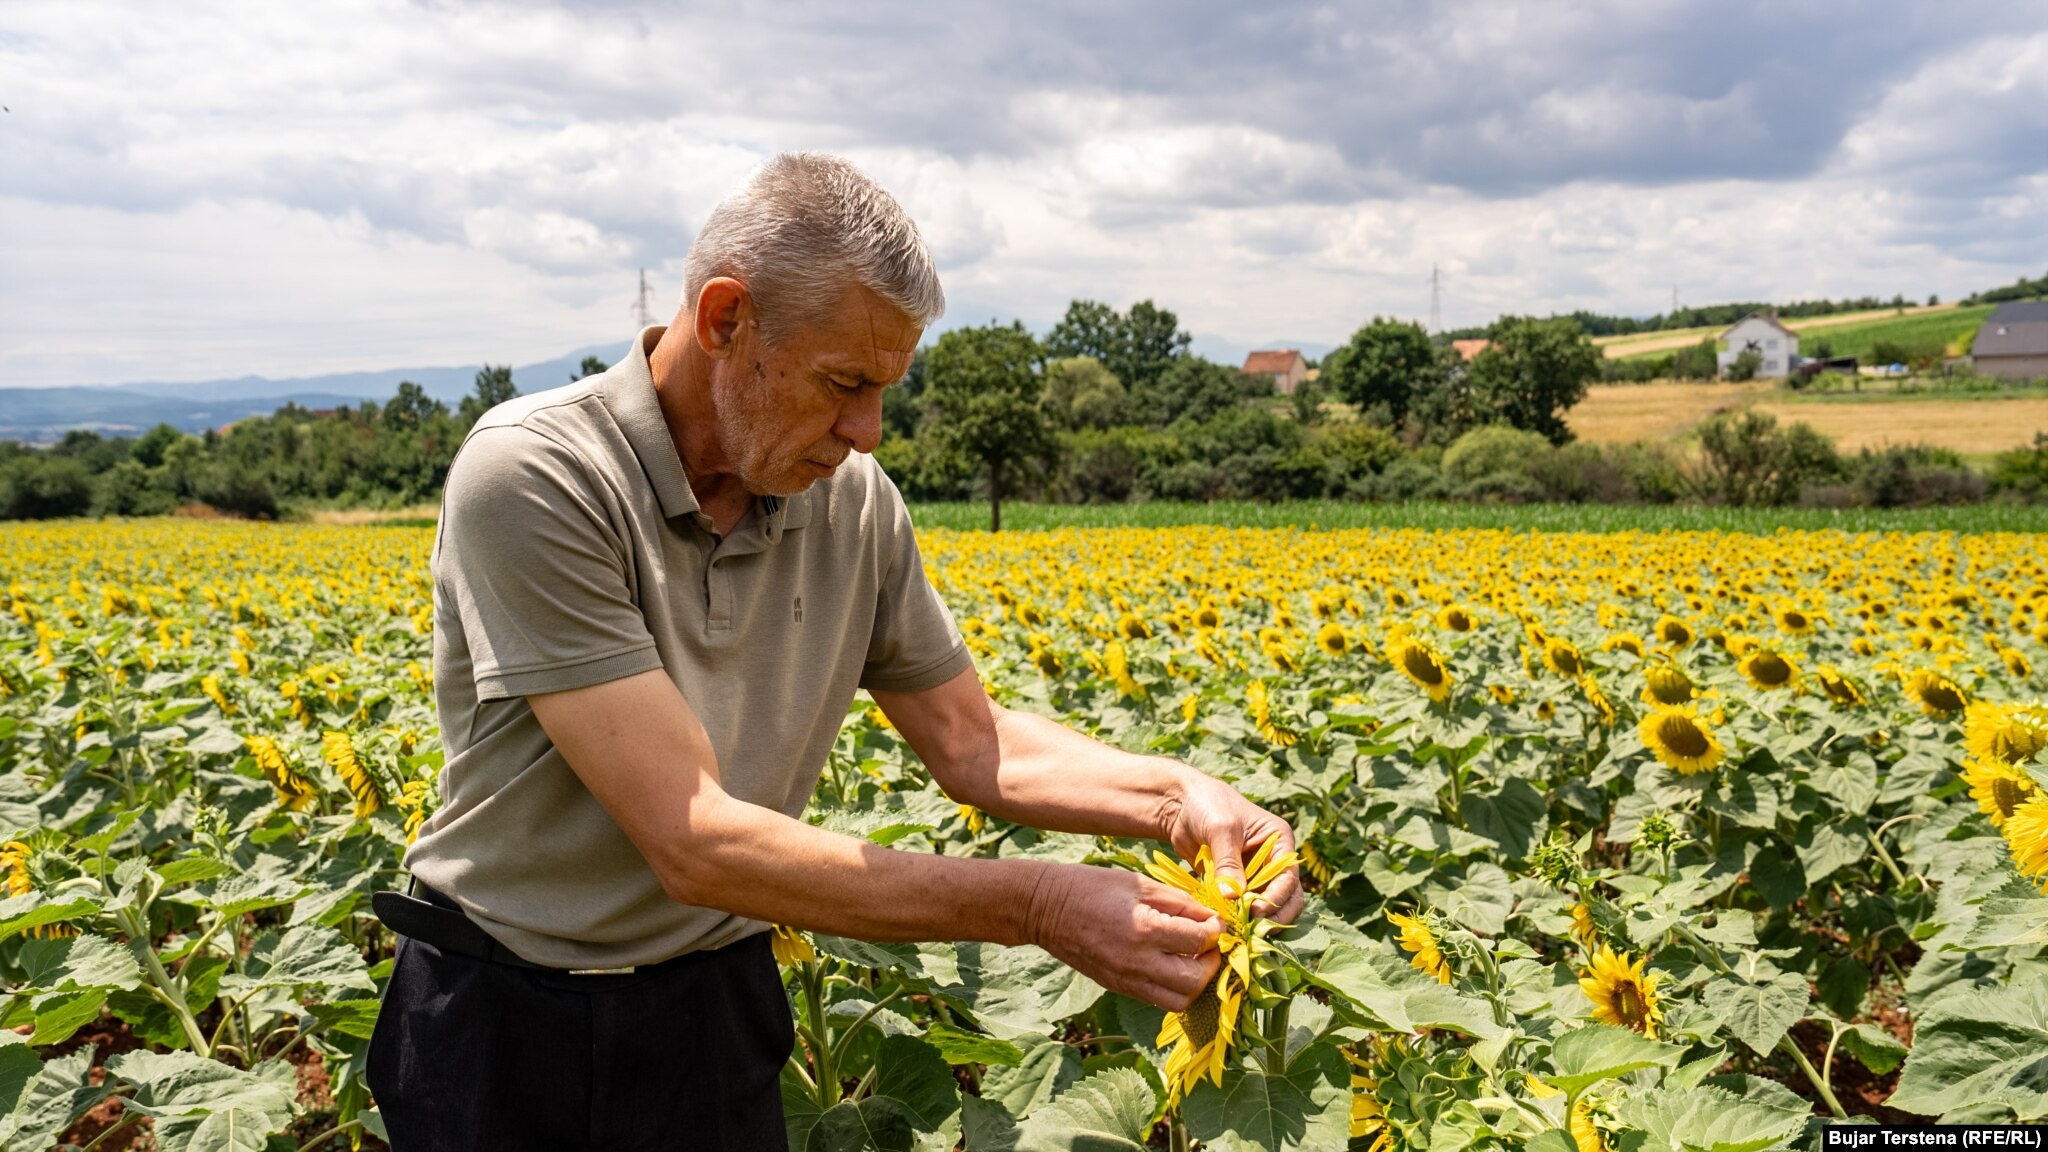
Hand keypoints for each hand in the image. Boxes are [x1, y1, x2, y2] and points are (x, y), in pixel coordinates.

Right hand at [1025, 862, 1222, 1011]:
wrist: (1045, 909)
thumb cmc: (1092, 887)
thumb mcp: (1139, 883)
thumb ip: (1178, 902)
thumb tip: (1210, 917)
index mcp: (1144, 930)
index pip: (1198, 941)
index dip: (1215, 930)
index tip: (1215, 921)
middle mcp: (1137, 962)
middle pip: (1195, 981)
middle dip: (1211, 962)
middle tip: (1208, 944)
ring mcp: (1126, 980)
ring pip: (1180, 1001)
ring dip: (1195, 982)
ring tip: (1192, 959)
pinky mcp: (1118, 988)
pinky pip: (1158, 1000)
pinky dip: (1174, 987)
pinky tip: (1172, 964)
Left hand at [1160, 767, 1305, 924]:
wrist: (1181, 805)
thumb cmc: (1208, 805)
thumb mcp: (1221, 830)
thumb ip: (1228, 863)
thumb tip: (1233, 896)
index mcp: (1279, 841)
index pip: (1288, 876)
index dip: (1276, 897)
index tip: (1255, 911)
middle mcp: (1272, 860)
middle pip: (1287, 897)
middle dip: (1272, 914)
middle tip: (1252, 928)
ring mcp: (1255, 874)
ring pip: (1267, 906)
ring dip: (1256, 920)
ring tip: (1238, 929)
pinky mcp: (1237, 884)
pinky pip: (1243, 906)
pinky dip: (1237, 916)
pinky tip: (1226, 924)